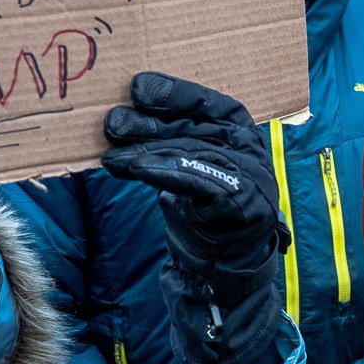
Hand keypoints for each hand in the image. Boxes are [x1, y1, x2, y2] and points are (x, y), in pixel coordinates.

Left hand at [103, 73, 287, 363]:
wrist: (224, 276)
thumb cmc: (203, 220)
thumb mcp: (185, 175)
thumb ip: (167, 147)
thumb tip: (119, 117)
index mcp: (243, 142)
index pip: (214, 105)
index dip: (178, 92)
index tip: (139, 87)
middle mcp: (252, 157)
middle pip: (197, 128)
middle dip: (151, 123)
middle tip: (110, 120)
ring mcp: (252, 181)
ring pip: (194, 153)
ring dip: (148, 150)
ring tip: (110, 153)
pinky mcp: (243, 206)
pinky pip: (198, 181)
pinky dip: (164, 171)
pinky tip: (132, 168)